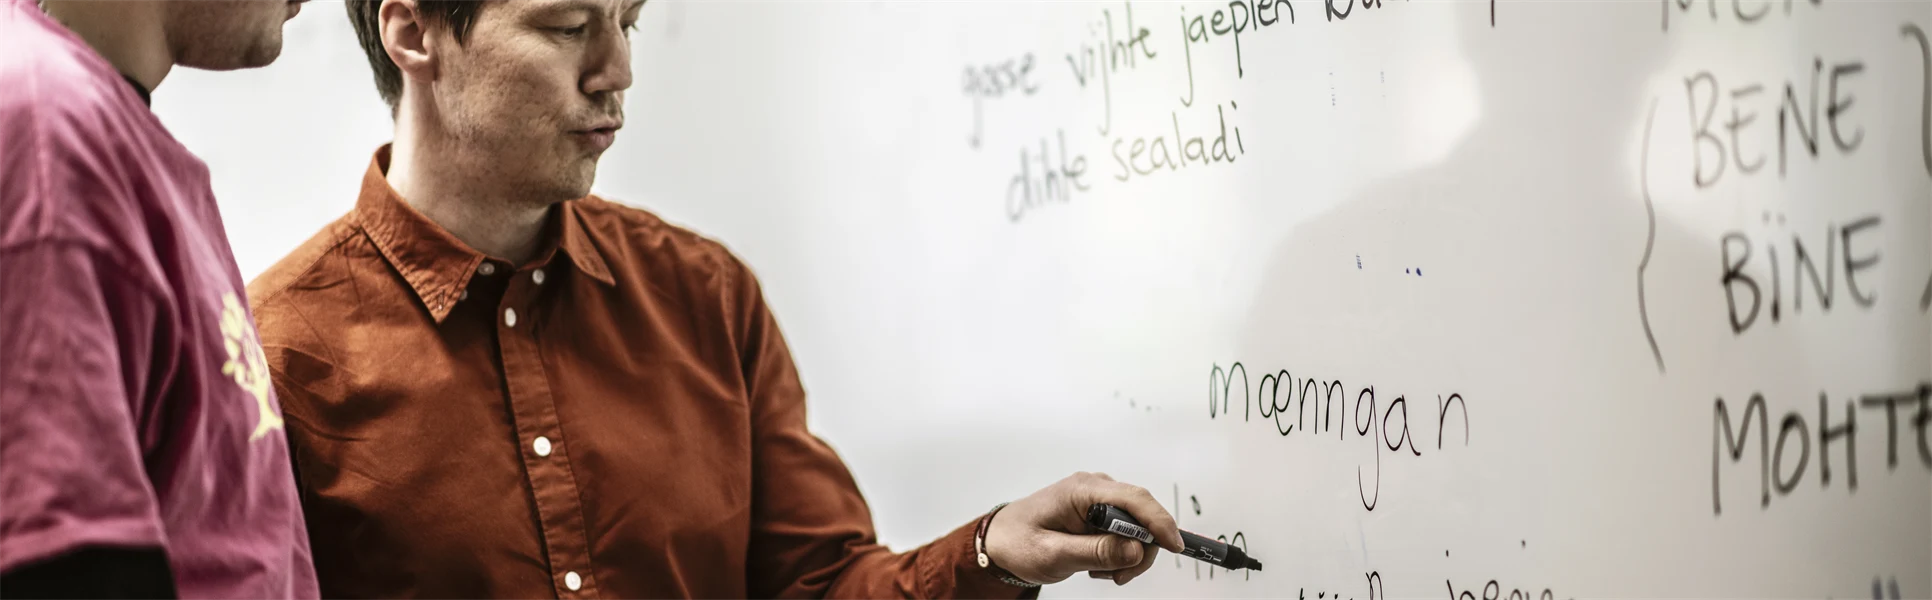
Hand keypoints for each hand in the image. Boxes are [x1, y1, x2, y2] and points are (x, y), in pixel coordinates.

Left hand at [982, 472, 1183, 585]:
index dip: (1159, 522)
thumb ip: (1095, 551)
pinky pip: (1126, 531)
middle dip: (1140, 550)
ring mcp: (1099, 499)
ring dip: (1129, 555)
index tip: (1174, 546)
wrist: (1002, 540)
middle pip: (1142, 515)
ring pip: (1138, 527)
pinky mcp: (1100, 512)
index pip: (1134, 499)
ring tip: (1101, 572)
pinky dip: (1121, 552)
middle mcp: (1095, 488)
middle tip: (1119, 576)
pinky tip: (1098, 564)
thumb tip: (1135, 549)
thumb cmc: (1019, 542)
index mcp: (1082, 490)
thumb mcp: (1054, 554)